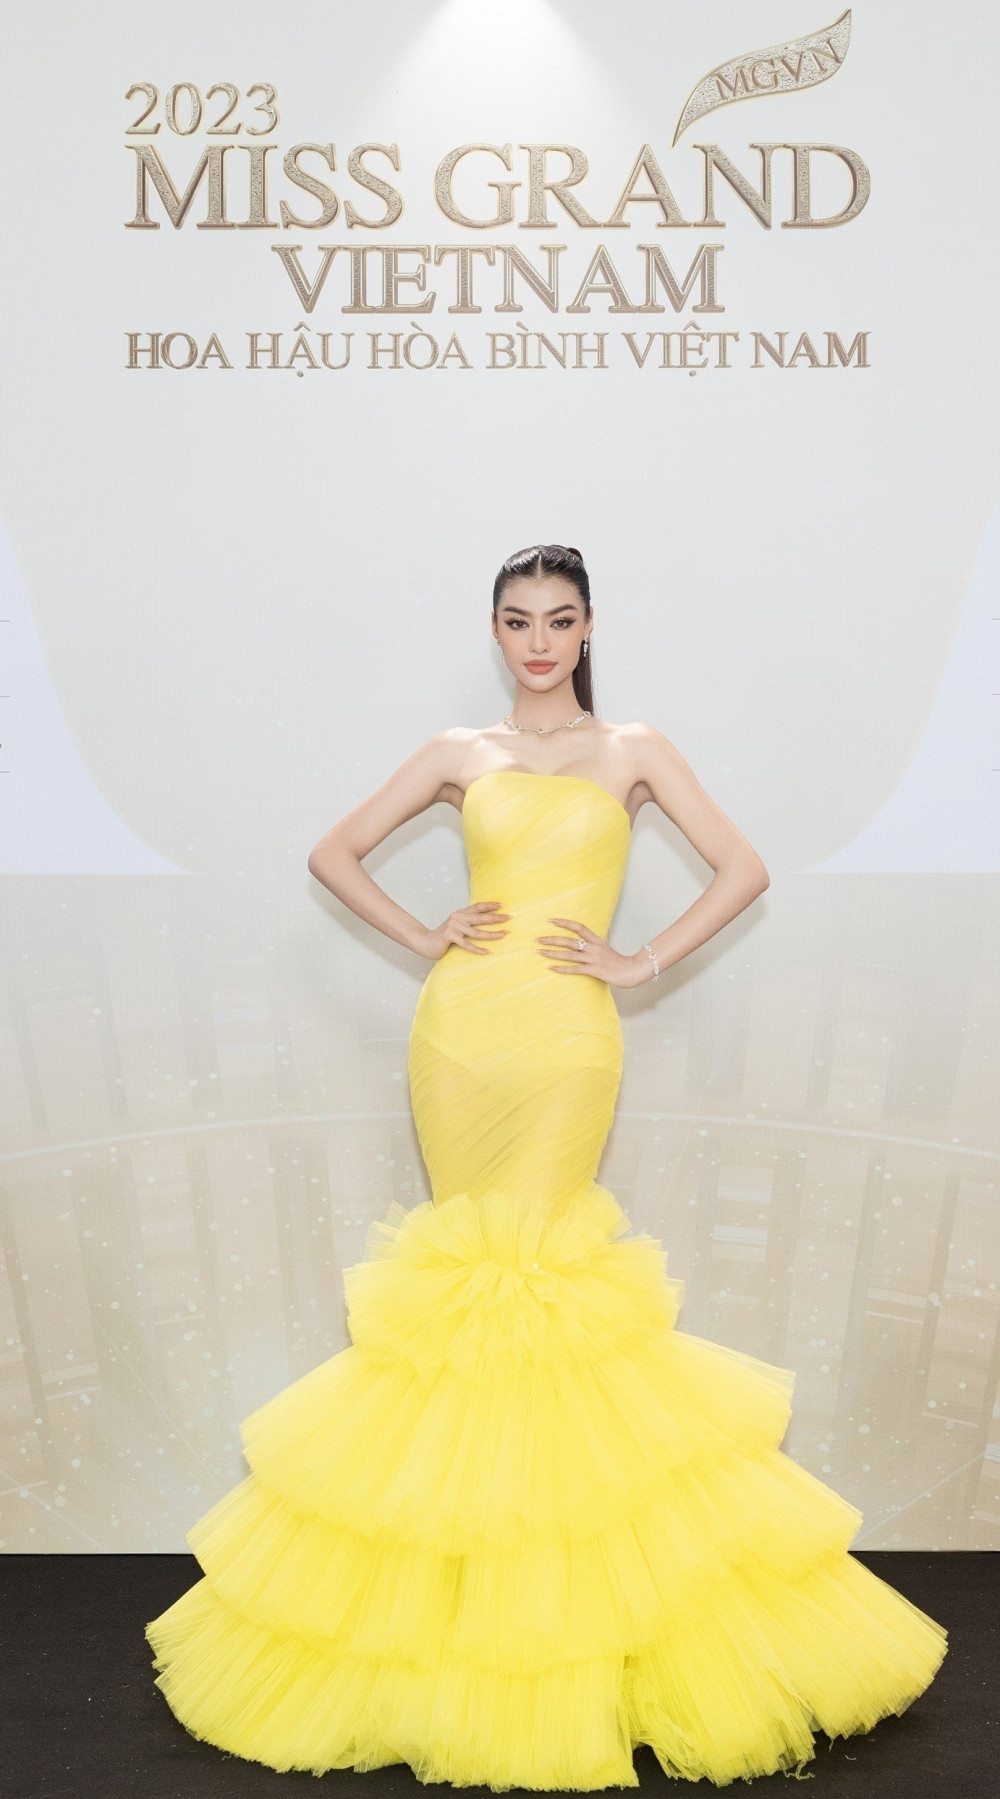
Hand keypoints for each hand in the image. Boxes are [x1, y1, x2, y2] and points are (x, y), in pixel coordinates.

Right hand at [418, 901, 509, 960]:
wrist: (425, 942)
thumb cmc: (444, 936)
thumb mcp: (456, 925)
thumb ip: (467, 922)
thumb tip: (486, 921)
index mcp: (460, 913)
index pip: (477, 907)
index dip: (489, 905)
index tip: (502, 905)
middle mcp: (458, 917)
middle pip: (480, 917)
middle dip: (496, 918)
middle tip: (509, 918)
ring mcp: (454, 927)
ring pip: (476, 932)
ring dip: (492, 934)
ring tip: (503, 935)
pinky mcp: (450, 937)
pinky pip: (467, 944)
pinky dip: (478, 949)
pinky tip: (487, 952)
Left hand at [536, 918, 651, 988]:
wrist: (632, 970)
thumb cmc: (618, 962)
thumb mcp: (605, 949)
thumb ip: (593, 945)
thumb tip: (581, 943)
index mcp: (596, 940)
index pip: (578, 927)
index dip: (564, 923)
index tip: (551, 920)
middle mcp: (593, 947)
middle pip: (569, 940)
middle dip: (552, 939)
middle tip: (538, 938)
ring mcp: (593, 959)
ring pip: (569, 954)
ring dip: (553, 953)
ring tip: (539, 952)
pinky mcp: (594, 970)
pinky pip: (575, 969)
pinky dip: (563, 969)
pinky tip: (551, 969)